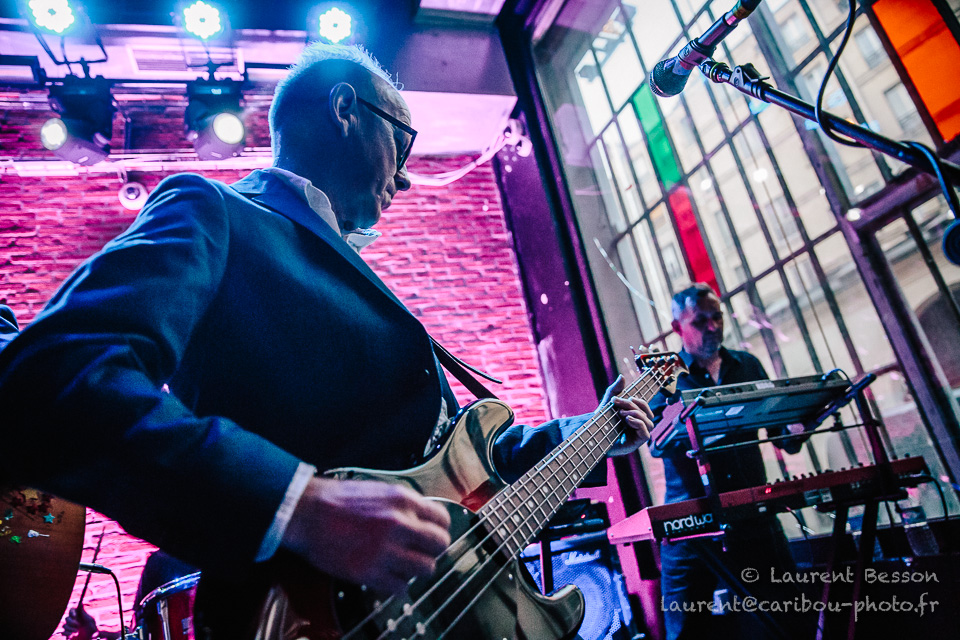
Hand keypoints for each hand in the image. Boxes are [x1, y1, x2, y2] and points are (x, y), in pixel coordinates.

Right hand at [62, 604, 96, 639]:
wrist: (92, 639)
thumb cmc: (92, 630)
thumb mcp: (89, 621)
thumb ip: (83, 614)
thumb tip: (80, 603)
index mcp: (78, 616)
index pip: (72, 610)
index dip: (72, 612)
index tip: (75, 616)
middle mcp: (73, 621)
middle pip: (67, 618)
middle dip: (71, 622)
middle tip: (78, 625)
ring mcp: (70, 628)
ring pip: (64, 625)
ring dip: (70, 628)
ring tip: (77, 632)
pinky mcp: (67, 635)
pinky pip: (63, 632)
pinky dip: (66, 633)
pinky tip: (71, 635)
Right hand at [282, 477, 451, 594]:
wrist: (306, 513)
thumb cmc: (337, 499)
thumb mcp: (379, 489)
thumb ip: (404, 503)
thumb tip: (423, 516)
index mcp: (402, 500)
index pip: (442, 518)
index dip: (439, 528)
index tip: (433, 534)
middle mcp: (399, 524)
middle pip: (439, 545)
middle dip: (432, 550)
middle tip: (422, 552)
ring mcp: (385, 549)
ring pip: (425, 569)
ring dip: (417, 569)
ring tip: (405, 566)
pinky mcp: (370, 572)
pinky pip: (400, 588)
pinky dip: (398, 586)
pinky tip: (388, 578)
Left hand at [598, 375, 653, 455]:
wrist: (593, 437)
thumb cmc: (601, 421)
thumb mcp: (608, 403)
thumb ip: (615, 390)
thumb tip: (622, 376)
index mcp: (636, 415)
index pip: (644, 406)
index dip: (638, 400)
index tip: (623, 397)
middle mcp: (640, 424)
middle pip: (646, 412)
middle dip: (632, 405)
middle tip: (616, 404)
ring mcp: (639, 434)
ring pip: (649, 421)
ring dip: (636, 414)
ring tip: (621, 414)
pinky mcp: (637, 442)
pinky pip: (646, 432)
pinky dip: (638, 423)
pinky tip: (627, 420)